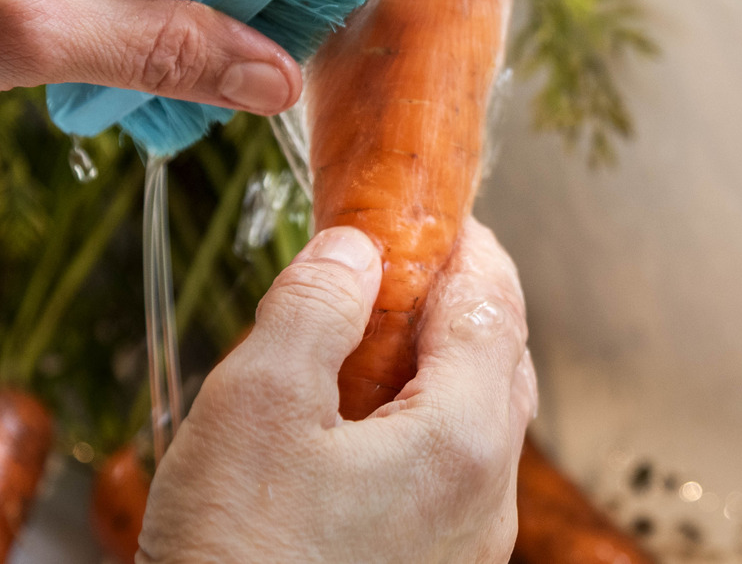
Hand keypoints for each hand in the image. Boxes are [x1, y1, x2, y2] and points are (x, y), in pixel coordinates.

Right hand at [140, 219, 536, 562]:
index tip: (436, 212)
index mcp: (467, 440)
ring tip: (370, 342)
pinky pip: (450, 479)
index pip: (495, 305)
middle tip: (406, 266)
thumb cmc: (240, 559)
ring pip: (479, 425)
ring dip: (439, 368)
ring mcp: (469, 550)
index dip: (467, 246)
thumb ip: (314, 308)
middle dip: (461, 303)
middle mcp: (490, 499)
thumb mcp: (259, 405)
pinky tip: (356, 429)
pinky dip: (421, 428)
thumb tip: (356, 252)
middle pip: (501, 363)